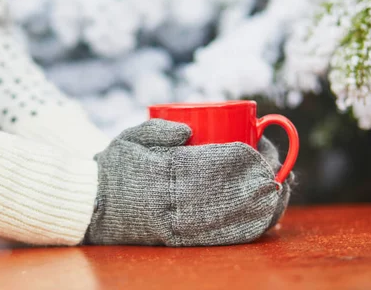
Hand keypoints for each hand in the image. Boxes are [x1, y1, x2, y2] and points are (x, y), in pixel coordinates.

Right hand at [84, 119, 291, 245]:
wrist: (89, 207)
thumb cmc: (111, 167)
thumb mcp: (128, 138)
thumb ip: (158, 130)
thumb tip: (190, 129)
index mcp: (160, 170)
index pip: (210, 161)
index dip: (242, 156)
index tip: (261, 147)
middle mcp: (169, 199)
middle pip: (226, 190)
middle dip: (259, 180)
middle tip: (280, 168)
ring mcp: (173, 223)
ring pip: (227, 217)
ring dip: (260, 206)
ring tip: (282, 192)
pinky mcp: (174, 241)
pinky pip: (216, 238)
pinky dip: (244, 230)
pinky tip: (265, 223)